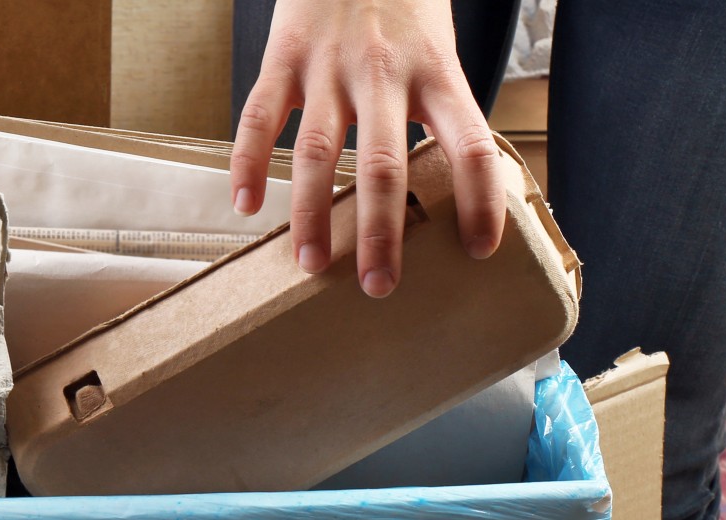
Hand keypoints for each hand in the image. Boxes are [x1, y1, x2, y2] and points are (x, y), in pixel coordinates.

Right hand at [229, 0, 503, 297]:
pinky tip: (246, 204)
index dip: (480, 200)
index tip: (478, 250)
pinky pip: (261, 117)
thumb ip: (441, 111)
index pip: (471, 144)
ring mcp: (329, 65)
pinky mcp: (283, 56)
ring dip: (313, 214)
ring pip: (319, 152)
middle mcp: (384, 72)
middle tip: (378, 285)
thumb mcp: (440, 51)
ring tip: (311, 263)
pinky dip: (249, 163)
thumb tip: (452, 192)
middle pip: (385, 164)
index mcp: (437, 73)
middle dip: (381, 232)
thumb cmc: (404, 7)